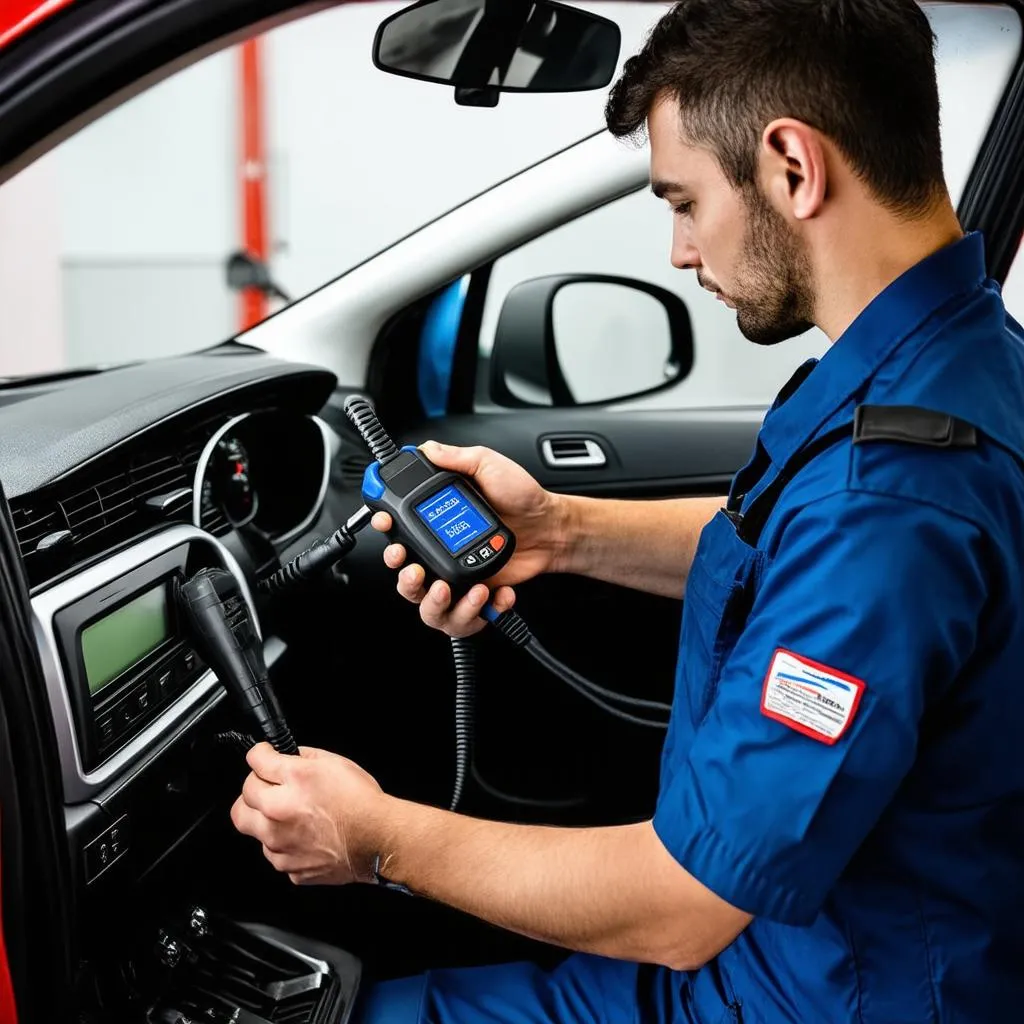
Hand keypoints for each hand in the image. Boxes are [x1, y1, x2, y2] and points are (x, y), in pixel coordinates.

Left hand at [230, 743, 383, 885]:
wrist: (378, 840)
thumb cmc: (362, 802)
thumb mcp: (335, 762)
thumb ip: (303, 757)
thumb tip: (286, 757)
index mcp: (293, 780)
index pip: (254, 761)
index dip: (260, 755)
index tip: (263, 756)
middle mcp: (279, 813)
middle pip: (241, 800)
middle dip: (253, 790)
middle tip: (268, 788)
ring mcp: (280, 844)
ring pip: (254, 829)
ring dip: (266, 820)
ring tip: (292, 816)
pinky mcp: (288, 867)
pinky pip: (274, 853)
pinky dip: (284, 844)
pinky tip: (305, 836)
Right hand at [372, 441, 570, 637]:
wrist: (551, 526)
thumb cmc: (522, 497)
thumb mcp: (488, 465)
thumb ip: (456, 457)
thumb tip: (426, 449)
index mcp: (436, 521)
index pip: (397, 531)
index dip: (385, 531)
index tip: (387, 525)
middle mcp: (441, 551)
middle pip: (405, 579)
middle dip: (405, 580)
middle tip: (416, 570)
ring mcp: (458, 576)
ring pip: (429, 608)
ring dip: (434, 604)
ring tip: (450, 589)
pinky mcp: (477, 596)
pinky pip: (464, 618)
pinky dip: (475, 611)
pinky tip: (490, 594)